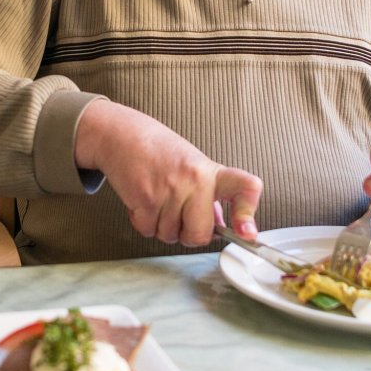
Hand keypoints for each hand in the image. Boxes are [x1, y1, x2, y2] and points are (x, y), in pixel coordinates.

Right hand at [76, 100, 262, 247]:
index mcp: (210, 171)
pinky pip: (148, 231)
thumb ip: (208, 195)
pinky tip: (143, 201)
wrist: (123, 134)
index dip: (247, 213)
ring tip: (157, 199)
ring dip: (161, 226)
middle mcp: (194, 180)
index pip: (245, 188)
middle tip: (180, 215)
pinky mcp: (145, 199)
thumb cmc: (158, 150)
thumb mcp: (192, 164)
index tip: (247, 233)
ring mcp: (170, 190)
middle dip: (188, 234)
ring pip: (170, 236)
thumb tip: (220, 227)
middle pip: (200, 235)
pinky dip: (144, 223)